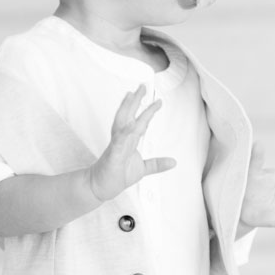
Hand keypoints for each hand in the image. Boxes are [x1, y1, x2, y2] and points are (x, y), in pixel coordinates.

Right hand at [88, 86, 175, 201]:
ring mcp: (116, 146)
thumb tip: (173, 162)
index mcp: (129, 141)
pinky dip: (125, 133)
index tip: (158, 100)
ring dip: (126, 109)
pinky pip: (119, 142)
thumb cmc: (118, 175)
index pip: (139, 122)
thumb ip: (157, 164)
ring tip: (132, 96)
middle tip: (142, 87)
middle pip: (128, 116)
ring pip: (121, 123)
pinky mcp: (113, 156)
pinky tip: (131, 124)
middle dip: (135, 101)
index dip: (148, 111)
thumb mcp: (143, 169)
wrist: (101, 187)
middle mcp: (122, 139)